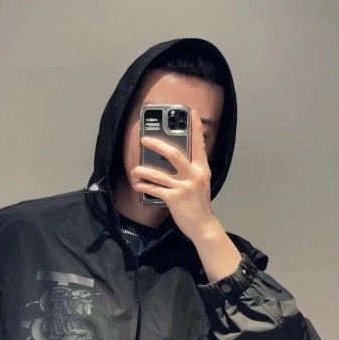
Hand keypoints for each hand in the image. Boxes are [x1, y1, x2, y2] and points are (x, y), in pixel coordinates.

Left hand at [131, 109, 216, 241]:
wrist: (203, 226)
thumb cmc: (199, 205)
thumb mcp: (200, 183)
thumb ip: (192, 170)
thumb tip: (178, 159)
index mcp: (202, 169)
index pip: (199, 145)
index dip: (195, 128)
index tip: (192, 113)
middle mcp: (194, 175)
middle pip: (174, 154)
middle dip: (157, 145)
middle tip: (144, 140)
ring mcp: (184, 187)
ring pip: (159, 174)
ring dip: (143, 171)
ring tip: (135, 170)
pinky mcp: (174, 198)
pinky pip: (155, 189)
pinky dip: (144, 187)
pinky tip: (138, 185)